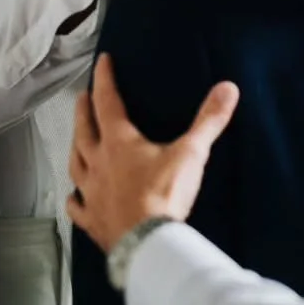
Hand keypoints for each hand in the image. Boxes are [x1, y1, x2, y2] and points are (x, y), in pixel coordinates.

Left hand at [68, 54, 238, 253]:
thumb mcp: (191, 153)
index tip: (102, 61)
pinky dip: (74, 200)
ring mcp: (91, 193)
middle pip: (85, 130)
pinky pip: (77, 207)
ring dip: (75, 148)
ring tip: (76, 139)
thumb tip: (229, 87)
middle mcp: (98, 163)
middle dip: (84, 111)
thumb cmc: (165, 194)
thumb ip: (209, 120)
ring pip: (76, 165)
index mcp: (119, 142)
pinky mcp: (92, 220)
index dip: (105, 79)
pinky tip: (74, 197)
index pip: (108, 102)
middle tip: (82, 97)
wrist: (147, 243)